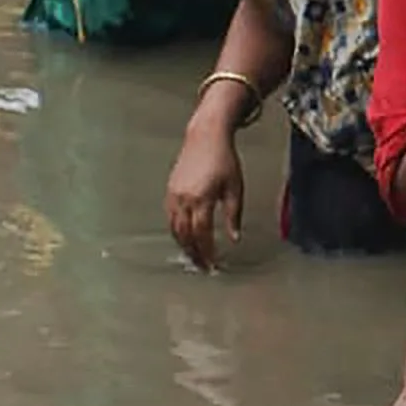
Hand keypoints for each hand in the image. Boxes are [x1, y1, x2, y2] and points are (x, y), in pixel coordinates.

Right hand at [165, 123, 247, 270]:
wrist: (205, 138)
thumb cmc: (225, 160)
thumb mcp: (235, 187)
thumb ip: (234, 215)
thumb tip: (234, 238)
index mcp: (201, 199)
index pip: (202, 234)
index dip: (207, 251)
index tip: (213, 264)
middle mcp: (183, 199)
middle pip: (185, 235)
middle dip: (194, 253)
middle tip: (203, 267)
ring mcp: (173, 196)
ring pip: (174, 229)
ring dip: (184, 245)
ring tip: (195, 256)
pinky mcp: (169, 192)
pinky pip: (170, 218)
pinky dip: (177, 231)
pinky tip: (186, 238)